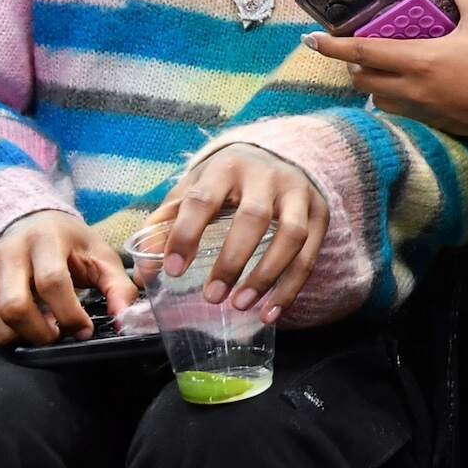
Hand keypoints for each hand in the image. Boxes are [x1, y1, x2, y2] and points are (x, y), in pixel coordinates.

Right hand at [0, 209, 137, 346]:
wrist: (30, 224)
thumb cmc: (70, 244)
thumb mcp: (100, 256)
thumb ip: (118, 286)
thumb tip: (124, 318)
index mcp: (44, 239)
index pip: (51, 282)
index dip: (70, 314)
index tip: (84, 330)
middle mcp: (7, 251)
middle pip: (15, 308)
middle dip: (42, 333)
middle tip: (60, 334)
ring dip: (25, 336)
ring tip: (45, 325)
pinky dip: (6, 330)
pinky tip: (24, 317)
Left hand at [147, 144, 328, 324]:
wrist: (278, 156)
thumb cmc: (227, 182)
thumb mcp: (194, 188)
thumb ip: (167, 222)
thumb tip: (147, 270)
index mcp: (226, 168)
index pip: (203, 199)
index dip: (186, 234)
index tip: (173, 270)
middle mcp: (267, 176)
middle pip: (253, 218)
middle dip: (232, 261)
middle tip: (212, 297)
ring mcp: (298, 193)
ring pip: (291, 235)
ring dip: (266, 275)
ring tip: (241, 305)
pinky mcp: (320, 212)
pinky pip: (310, 254)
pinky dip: (291, 287)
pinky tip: (271, 312)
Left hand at [305, 0, 467, 135]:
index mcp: (419, 60)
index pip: (362, 53)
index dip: (332, 46)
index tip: (309, 39)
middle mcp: (412, 88)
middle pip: (363, 79)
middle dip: (353, 64)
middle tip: (358, 48)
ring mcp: (422, 109)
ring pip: (378, 98)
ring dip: (372, 82)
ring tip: (384, 67)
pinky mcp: (434, 122)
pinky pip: (399, 110)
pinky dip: (393, 97)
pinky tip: (411, 85)